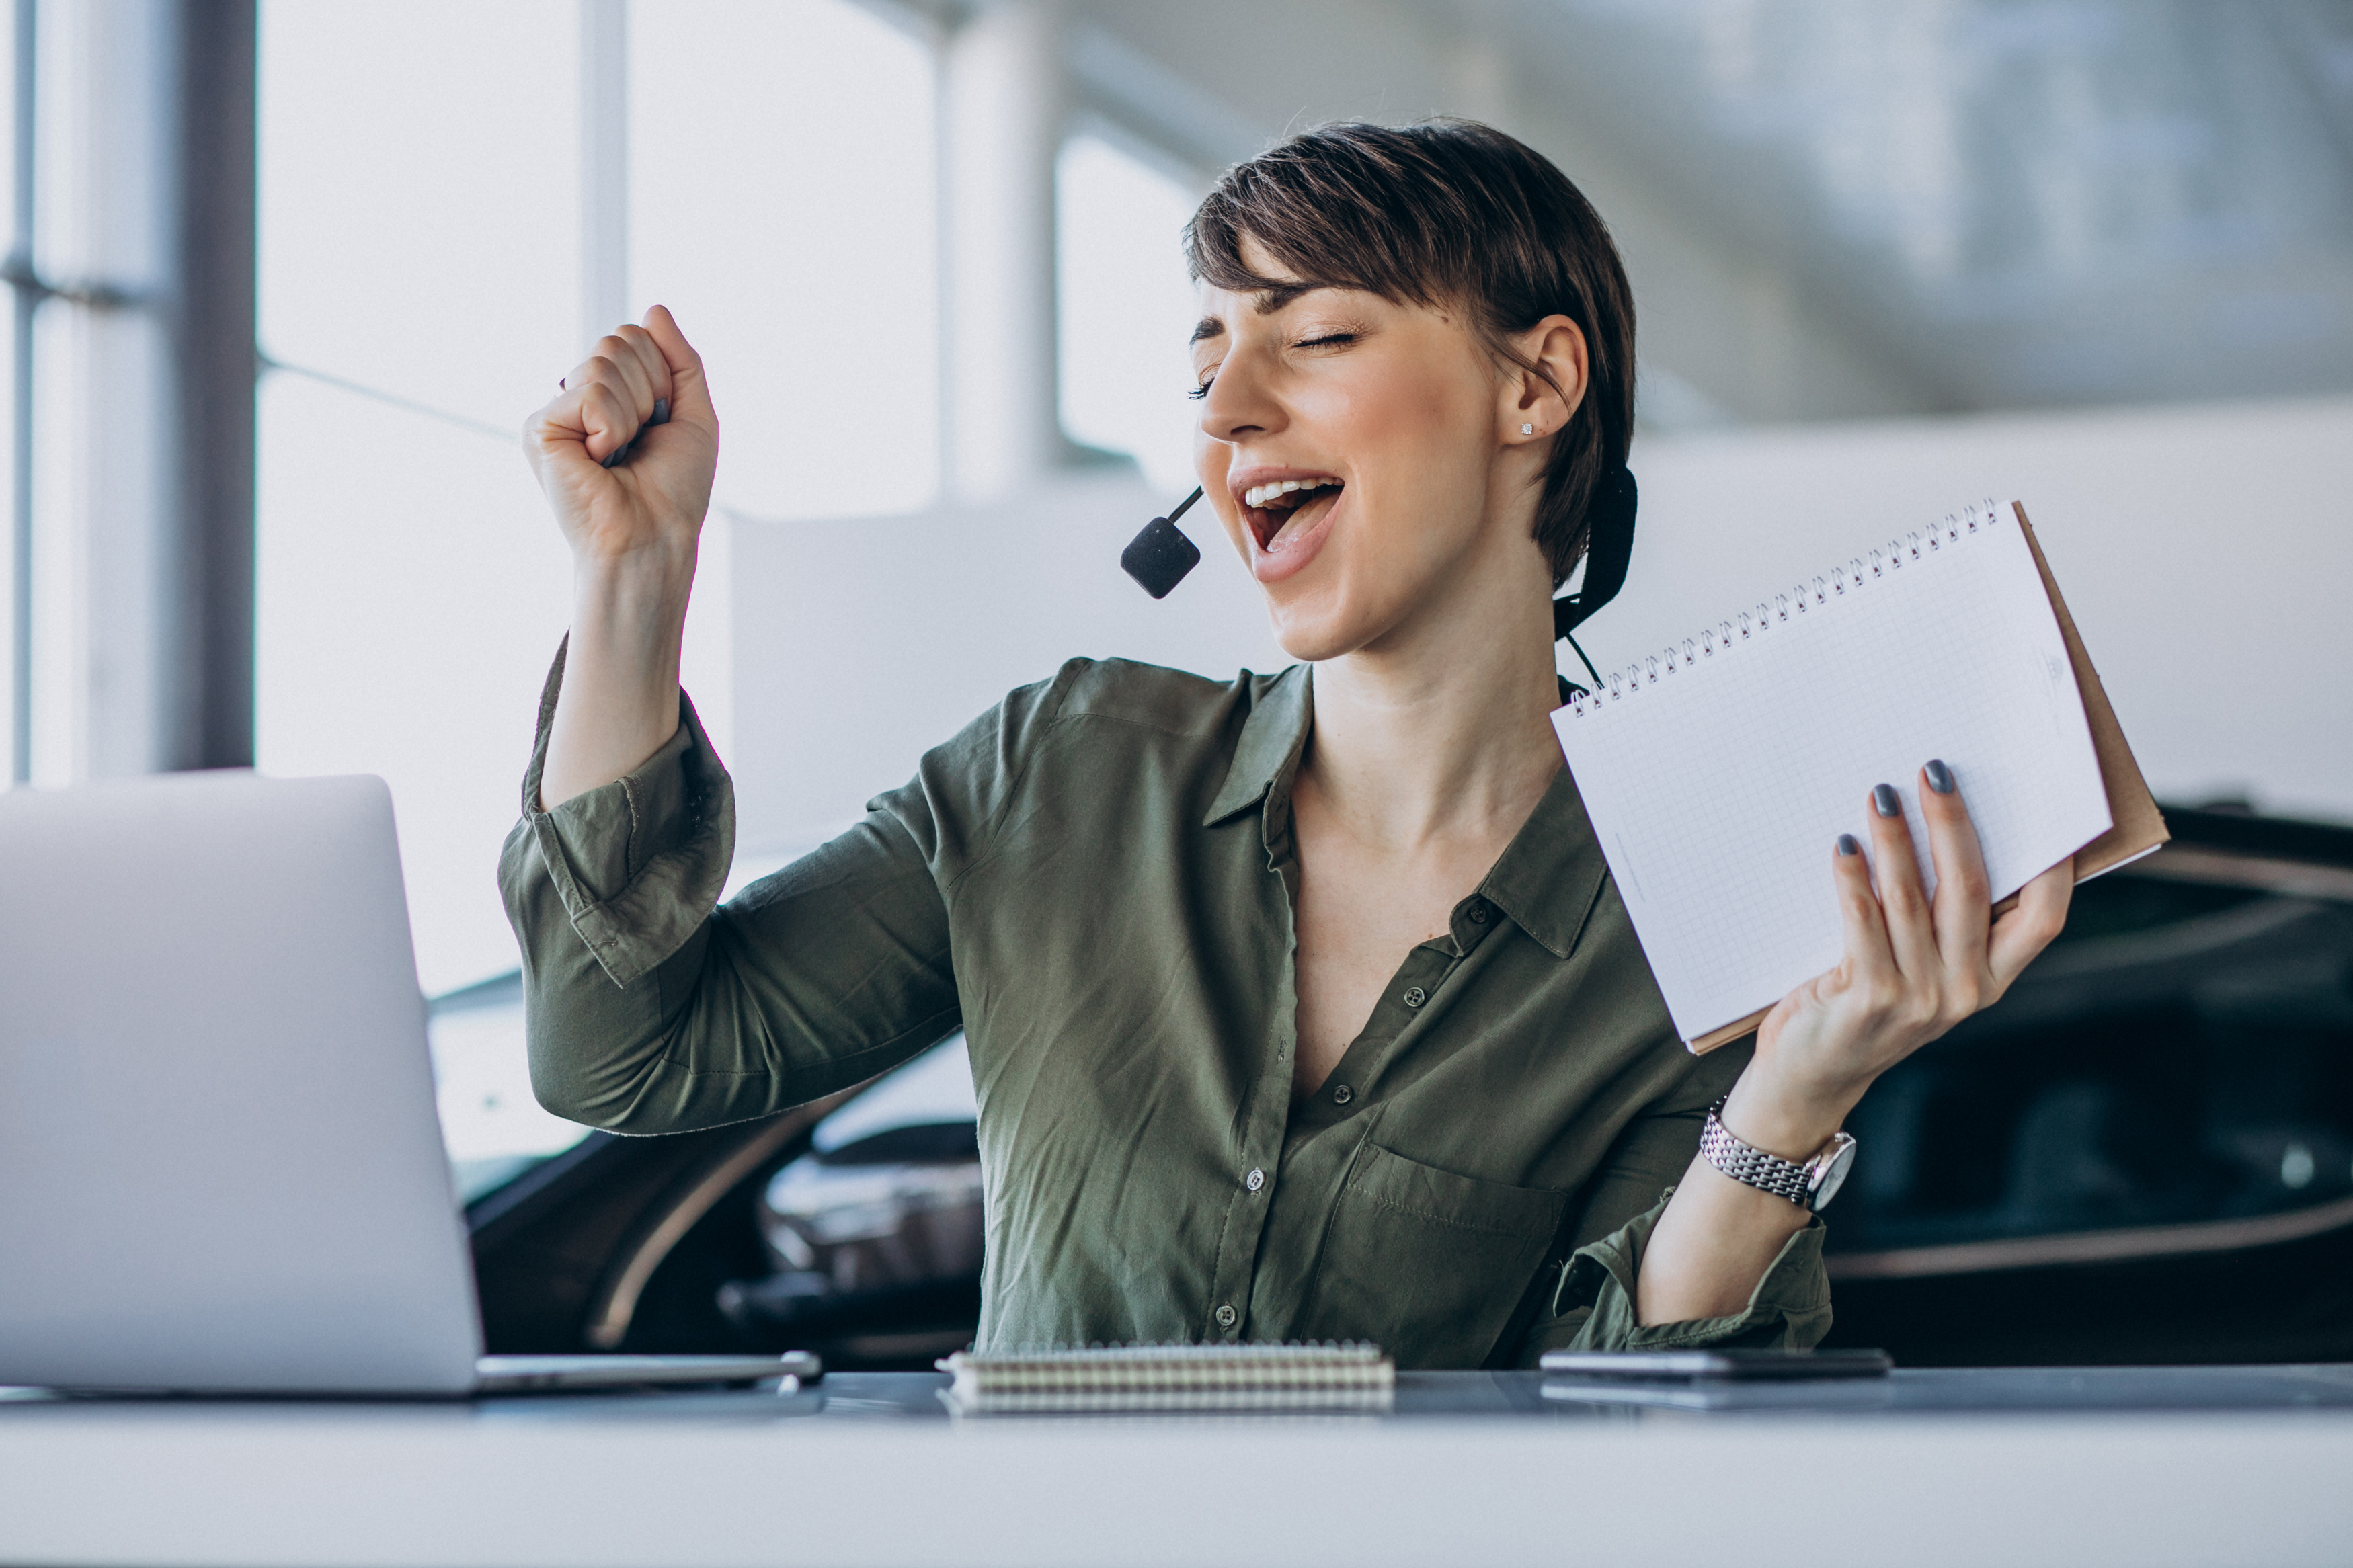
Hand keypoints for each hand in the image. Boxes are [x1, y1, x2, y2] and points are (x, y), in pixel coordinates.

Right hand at [523, 305, 717, 571]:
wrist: (655, 536)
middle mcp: (576, 397)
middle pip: (618, 342)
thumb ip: (680, 359)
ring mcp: (555, 412)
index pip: (633, 335)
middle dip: (647, 389)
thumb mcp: (695, 414)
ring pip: (604, 364)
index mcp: (609, 392)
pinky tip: (601, 460)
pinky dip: (611, 428)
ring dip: (631, 414)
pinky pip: (591, 394)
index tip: (659, 422)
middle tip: (640, 441)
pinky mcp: (539, 429)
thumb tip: (654, 310)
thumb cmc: (673, 490)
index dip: (661, 375)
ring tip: (621, 454)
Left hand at [1727, 762, 2073, 1156]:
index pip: (2044, 919)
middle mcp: (1965, 991)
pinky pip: (1862, 925)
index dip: (2051, 866)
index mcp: (1991, 979)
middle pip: (1973, 892)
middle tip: (1935, 772)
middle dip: (1955, 825)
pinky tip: (1844, 845)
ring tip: (1881, 795)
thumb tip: (1947, 830)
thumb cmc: (1865, 1003)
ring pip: (1914, 901)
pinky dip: (1853, 879)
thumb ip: (1940, 921)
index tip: (2040, 805)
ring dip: (1897, 840)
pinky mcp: (1869, 1001)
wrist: (1811, 1076)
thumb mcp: (1920, 969)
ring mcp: (1919, 1000)